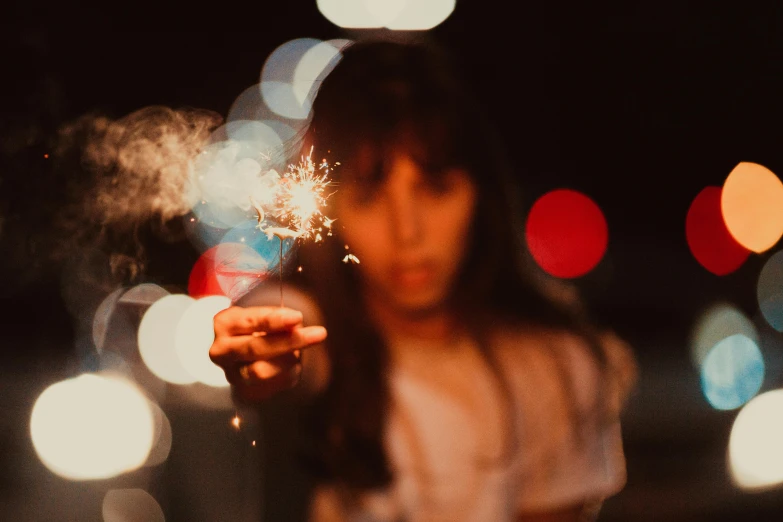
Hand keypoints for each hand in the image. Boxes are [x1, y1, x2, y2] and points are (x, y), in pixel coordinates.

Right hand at [209, 306, 327, 401]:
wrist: (246, 352)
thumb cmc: (259, 326)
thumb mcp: (264, 314)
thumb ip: (277, 318)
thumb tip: (295, 323)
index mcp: (224, 324)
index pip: (250, 322)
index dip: (275, 320)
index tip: (298, 317)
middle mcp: (221, 351)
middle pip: (255, 348)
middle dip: (289, 341)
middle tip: (319, 334)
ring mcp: (231, 374)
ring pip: (262, 372)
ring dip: (288, 360)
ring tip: (298, 352)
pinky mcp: (245, 392)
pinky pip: (273, 387)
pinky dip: (289, 374)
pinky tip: (292, 365)